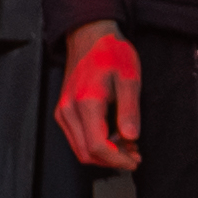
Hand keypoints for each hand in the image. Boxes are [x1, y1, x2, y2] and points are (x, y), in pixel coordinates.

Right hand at [54, 23, 141, 171]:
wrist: (90, 37)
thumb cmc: (111, 53)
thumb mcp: (130, 78)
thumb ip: (130, 110)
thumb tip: (131, 137)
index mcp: (86, 102)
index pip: (97, 146)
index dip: (117, 159)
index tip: (134, 160)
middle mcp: (68, 110)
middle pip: (86, 153)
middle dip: (112, 160)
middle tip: (134, 154)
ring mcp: (63, 112)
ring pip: (80, 149)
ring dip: (104, 154)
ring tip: (128, 145)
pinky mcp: (63, 112)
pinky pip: (77, 138)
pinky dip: (95, 144)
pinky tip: (114, 136)